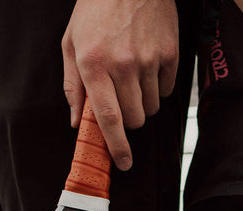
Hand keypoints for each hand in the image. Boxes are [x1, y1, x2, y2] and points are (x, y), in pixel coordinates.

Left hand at [62, 0, 178, 170]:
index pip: (108, 118)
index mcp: (94, 63)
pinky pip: (167, 90)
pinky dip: (158, 86)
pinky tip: (148, 65)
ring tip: (133, 77)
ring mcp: (149, 59)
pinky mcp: (169, 54)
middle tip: (121, 100)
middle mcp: (123, 64)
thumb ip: (73, 85)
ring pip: (152, 108)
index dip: (117, 146)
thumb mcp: (72, 42)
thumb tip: (76, 121)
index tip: (123, 162)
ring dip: (143, 102)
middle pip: (134, 119)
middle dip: (128, 119)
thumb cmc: (97, 8)